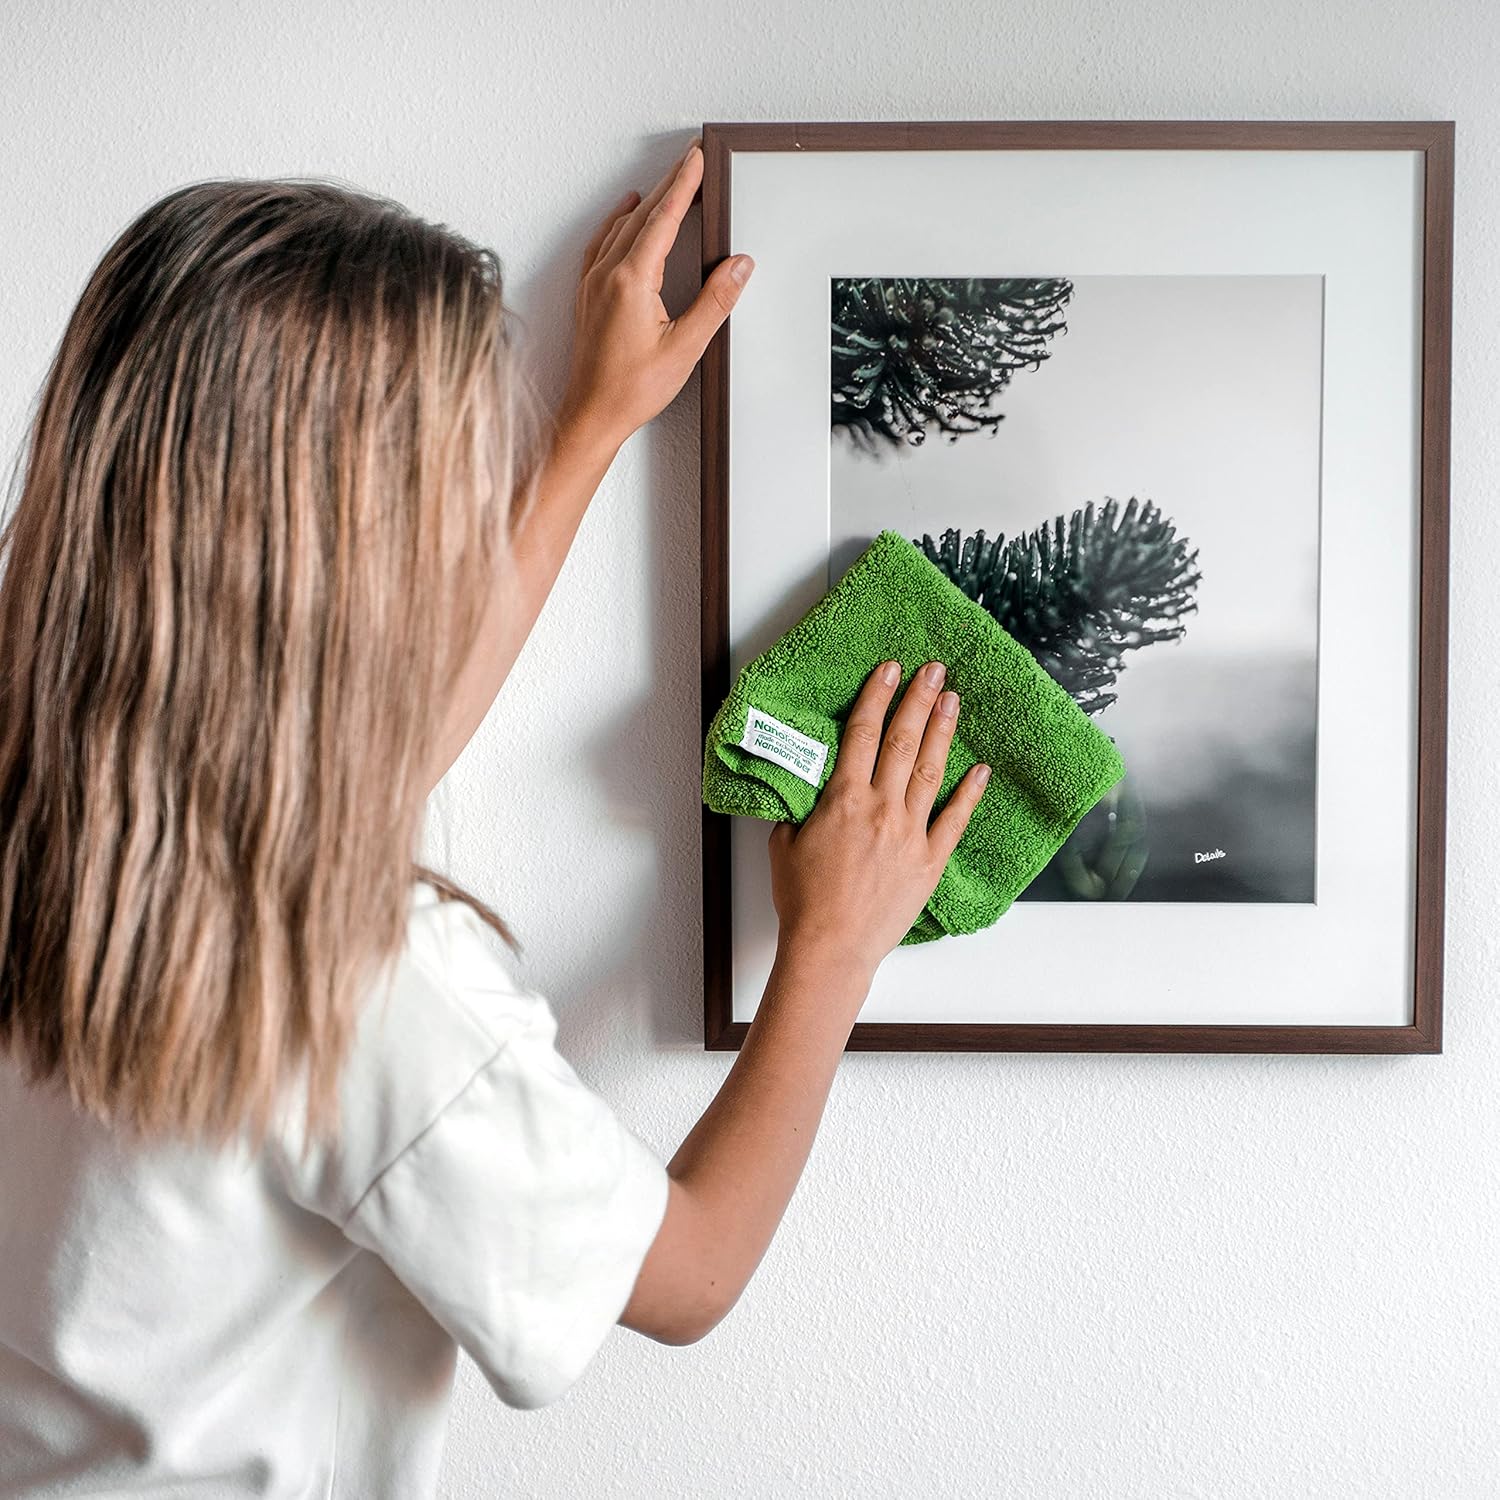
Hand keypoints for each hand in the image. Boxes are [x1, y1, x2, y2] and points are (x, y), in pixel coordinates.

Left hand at [555, 138, 754, 453]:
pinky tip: (624, 217)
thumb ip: (714, 302)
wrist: (591, 415)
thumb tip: (739, 266)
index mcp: (631, 280)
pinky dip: (618, 223)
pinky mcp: (588, 296)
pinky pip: (602, 243)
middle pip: (642, 215)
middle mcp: (607, 274)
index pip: (664, 219)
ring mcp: (593, 283)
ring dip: (647, 203)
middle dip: (669, 186)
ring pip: (621, 227)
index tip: (697, 160)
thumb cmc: (631, 389)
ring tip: (668, 185)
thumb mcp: (685, 348)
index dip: (684, 186)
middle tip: (690, 162)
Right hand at [767, 660, 990, 982]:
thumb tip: (807, 791)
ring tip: (952, 700)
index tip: (890, 669)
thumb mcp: (784, 845)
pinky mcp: (929, 861)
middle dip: (917, 700)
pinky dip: (970, 793)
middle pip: (903, 741)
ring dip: (942, 732)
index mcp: (843, 799)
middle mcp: (880, 808)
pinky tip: (981, 770)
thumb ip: (800, 810)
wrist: (831, 947)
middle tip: (933, 670)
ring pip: (931, 770)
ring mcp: (909, 834)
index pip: (863, 733)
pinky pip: (954, 820)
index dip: (877, 696)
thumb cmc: (804, 901)